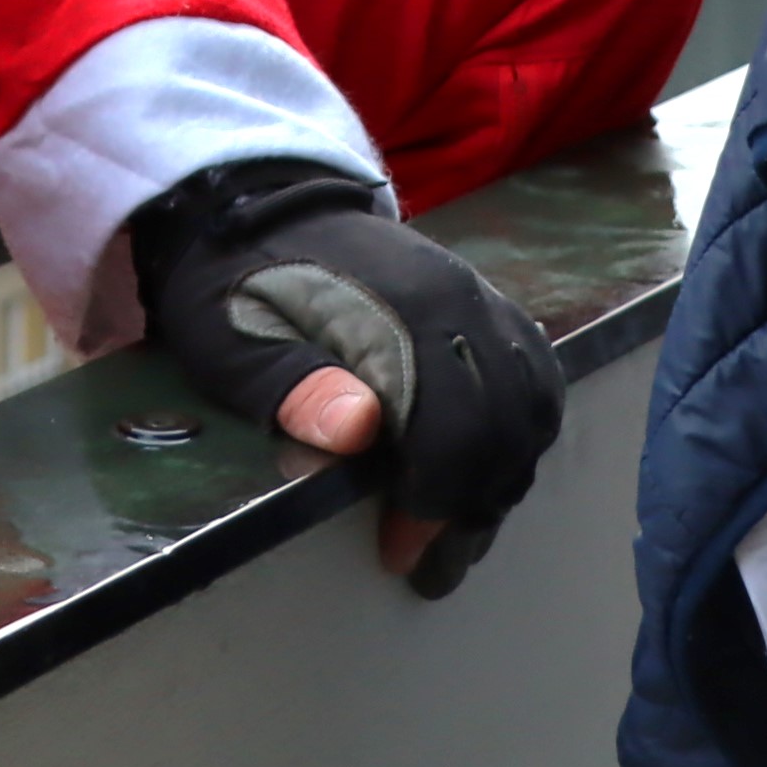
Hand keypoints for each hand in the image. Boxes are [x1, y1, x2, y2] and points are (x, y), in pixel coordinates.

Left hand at [134, 160, 563, 597]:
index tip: (397, 553)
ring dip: (501, 475)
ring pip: (531, 404)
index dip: (430, 506)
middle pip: (506, 426)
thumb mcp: (233, 339)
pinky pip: (533, 372)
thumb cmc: (235, 286)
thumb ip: (292, 384)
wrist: (258, 201)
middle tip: (430, 565)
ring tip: (455, 528)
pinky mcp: (482, 298)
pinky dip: (520, 430)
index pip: (451, 431)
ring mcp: (478, 295)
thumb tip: (358, 433)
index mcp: (400, 311)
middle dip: (472, 508)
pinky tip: (486, 468)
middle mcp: (458, 299)